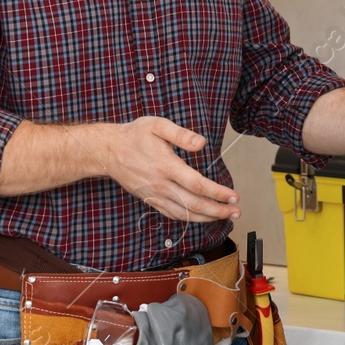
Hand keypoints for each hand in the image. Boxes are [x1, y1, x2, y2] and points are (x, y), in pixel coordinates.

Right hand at [98, 117, 238, 222]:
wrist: (108, 151)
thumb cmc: (134, 136)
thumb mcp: (157, 125)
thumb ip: (181, 134)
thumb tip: (201, 143)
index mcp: (166, 166)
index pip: (197, 185)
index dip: (218, 193)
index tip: (233, 196)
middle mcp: (161, 185)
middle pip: (194, 205)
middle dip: (218, 210)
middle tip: (236, 211)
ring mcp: (154, 195)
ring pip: (184, 214)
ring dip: (207, 218)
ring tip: (225, 217)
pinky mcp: (150, 200)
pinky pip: (172, 215)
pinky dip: (189, 219)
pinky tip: (201, 217)